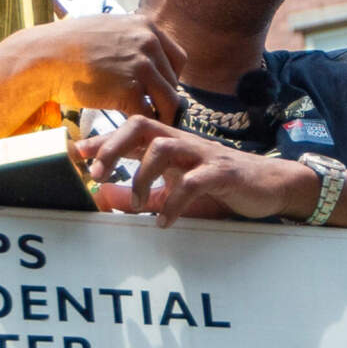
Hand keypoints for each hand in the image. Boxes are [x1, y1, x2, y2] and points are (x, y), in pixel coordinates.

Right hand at [9, 14, 185, 123]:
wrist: (43, 57)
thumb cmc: (68, 46)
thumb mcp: (108, 28)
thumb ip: (130, 39)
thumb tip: (145, 55)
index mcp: (145, 26)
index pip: (178, 58)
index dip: (171, 78)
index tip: (159, 91)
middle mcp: (148, 42)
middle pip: (174, 81)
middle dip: (164, 99)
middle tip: (154, 114)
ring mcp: (141, 66)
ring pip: (169, 100)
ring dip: (161, 116)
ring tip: (149, 127)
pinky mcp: (130, 90)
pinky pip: (149, 113)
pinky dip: (143, 124)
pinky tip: (132, 129)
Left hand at [76, 120, 319, 226]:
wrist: (270, 185)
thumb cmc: (220, 186)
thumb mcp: (175, 190)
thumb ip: (142, 194)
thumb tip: (103, 197)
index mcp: (172, 143)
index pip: (131, 130)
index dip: (102, 138)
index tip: (75, 152)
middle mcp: (184, 143)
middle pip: (142, 126)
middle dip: (113, 145)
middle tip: (95, 171)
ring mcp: (204, 156)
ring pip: (164, 148)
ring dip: (142, 176)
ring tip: (135, 205)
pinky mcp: (223, 173)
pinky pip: (193, 182)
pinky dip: (174, 202)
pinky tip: (164, 222)